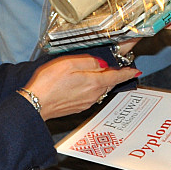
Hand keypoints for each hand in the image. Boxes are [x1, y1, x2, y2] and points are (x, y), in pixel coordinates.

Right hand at [23, 54, 137, 119]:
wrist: (34, 104)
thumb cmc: (48, 82)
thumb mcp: (69, 63)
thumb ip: (89, 62)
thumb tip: (103, 64)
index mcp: (94, 82)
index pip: (117, 76)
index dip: (128, 72)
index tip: (136, 70)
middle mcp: (94, 94)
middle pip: (109, 82)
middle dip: (114, 74)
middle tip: (115, 65)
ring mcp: (86, 102)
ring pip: (100, 89)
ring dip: (102, 81)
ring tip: (97, 72)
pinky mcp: (78, 107)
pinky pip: (91, 95)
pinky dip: (92, 88)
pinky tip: (83, 83)